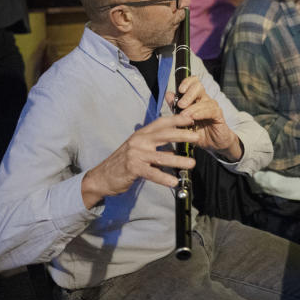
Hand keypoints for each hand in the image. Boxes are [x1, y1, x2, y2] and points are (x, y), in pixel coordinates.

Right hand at [81, 112, 197, 208]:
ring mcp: (135, 154)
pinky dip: (164, 178)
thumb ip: (156, 149)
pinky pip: (152, 173)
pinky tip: (174, 182)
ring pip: (161, 156)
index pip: (161, 122)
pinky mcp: (133, 168)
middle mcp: (139, 141)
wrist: (102, 177)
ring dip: (178, 160)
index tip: (191, 118)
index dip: (176, 119)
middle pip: (164, 135)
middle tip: (197, 137)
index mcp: (141, 134)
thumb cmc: (123, 163)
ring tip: (192, 163)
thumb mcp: (139, 151)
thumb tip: (176, 152)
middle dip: (182, 134)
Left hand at [167, 76, 241, 160]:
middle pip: (198, 87)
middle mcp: (204, 99)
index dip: (187, 82)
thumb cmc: (199, 131)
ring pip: (203, 100)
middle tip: (180, 105)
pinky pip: (210, 110)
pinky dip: (200, 113)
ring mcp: (212, 106)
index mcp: (196, 98)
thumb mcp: (183, 121)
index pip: (193, 82)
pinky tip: (194, 118)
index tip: (180, 90)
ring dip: (192, 108)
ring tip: (184, 115)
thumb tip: (168, 95)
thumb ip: (175, 108)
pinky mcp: (218, 115)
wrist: (214, 143)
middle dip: (188, 94)